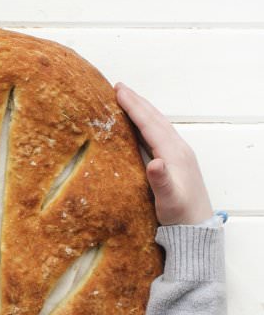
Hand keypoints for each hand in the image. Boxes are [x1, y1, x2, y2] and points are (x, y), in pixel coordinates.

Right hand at [115, 83, 212, 225]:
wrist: (196, 227)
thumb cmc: (180, 215)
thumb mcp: (169, 201)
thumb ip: (161, 181)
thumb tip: (154, 162)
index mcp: (174, 154)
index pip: (150, 124)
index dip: (134, 107)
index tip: (118, 91)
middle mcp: (178, 149)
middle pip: (155, 119)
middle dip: (137, 102)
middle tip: (118, 87)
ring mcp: (178, 154)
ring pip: (158, 124)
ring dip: (142, 110)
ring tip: (127, 100)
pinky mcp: (176, 161)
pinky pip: (159, 134)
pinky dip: (146, 124)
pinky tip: (139, 126)